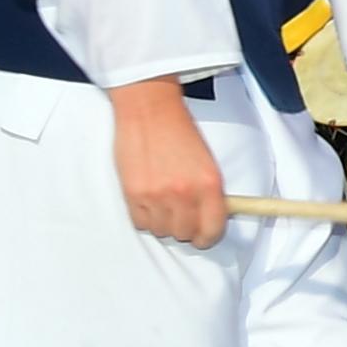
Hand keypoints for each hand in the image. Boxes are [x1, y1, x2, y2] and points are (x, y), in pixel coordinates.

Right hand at [111, 78, 225, 246]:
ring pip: (162, 231)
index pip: (213, 230)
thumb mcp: (207, 161)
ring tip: (163, 201)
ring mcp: (157, 196)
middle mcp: (184, 193)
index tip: (204, 235)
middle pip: (185, 234)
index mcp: (209, 184)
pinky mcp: (133, 195)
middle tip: (181, 212)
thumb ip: (210, 193)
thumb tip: (211, 219)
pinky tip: (148, 199)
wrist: (149, 110)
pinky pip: (140, 223)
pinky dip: (144, 216)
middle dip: (184, 227)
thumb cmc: (179, 131)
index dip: (208, 236)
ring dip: (163, 221)